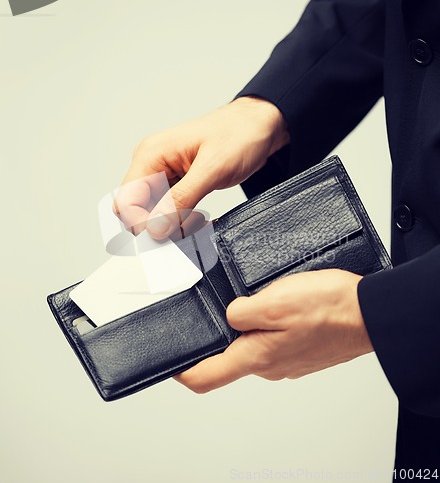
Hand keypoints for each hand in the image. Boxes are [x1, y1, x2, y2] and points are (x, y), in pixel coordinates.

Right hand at [114, 96, 288, 236]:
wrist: (260, 126)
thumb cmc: (240, 134)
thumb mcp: (212, 169)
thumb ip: (181, 199)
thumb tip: (155, 227)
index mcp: (151, 154)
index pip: (126, 200)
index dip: (141, 223)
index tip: (167, 234)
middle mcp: (152, 164)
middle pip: (136, 210)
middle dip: (158, 226)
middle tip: (188, 229)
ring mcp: (164, 174)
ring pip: (153, 213)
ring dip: (173, 225)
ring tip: (200, 221)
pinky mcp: (178, 183)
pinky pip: (169, 210)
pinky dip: (183, 220)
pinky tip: (200, 219)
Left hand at [175, 269, 372, 392]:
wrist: (370, 313)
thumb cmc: (329, 307)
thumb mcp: (274, 300)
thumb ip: (241, 311)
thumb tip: (229, 315)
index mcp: (256, 357)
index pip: (205, 377)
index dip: (182, 372)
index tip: (171, 362)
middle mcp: (269, 366)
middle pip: (229, 357)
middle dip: (222, 333)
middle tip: (228, 304)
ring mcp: (286, 362)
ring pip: (253, 346)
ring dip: (250, 325)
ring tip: (262, 299)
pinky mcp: (300, 353)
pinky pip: (274, 341)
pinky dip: (269, 325)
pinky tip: (282, 307)